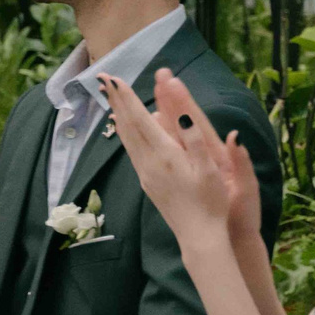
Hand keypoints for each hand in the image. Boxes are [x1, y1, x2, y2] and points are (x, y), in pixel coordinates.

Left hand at [94, 69, 251, 251]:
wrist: (198, 236)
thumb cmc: (211, 202)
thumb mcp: (209, 169)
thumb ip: (194, 139)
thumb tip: (183, 114)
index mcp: (165, 155)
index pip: (140, 119)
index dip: (127, 97)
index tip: (114, 79)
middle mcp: (149, 163)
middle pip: (128, 125)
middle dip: (117, 100)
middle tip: (104, 79)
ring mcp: (145, 173)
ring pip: (126, 138)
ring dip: (118, 115)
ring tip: (110, 98)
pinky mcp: (147, 182)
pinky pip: (131, 150)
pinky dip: (124, 133)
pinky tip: (124, 128)